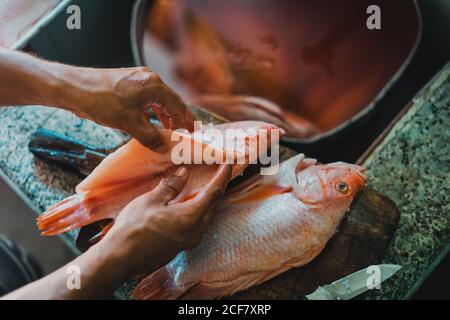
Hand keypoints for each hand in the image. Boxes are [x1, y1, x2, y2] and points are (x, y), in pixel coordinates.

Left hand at [68, 67, 193, 151]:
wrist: (73, 88)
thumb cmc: (101, 101)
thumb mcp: (129, 123)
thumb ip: (150, 136)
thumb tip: (164, 147)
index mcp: (154, 86)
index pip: (178, 105)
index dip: (187, 121)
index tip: (192, 134)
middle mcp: (149, 79)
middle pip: (171, 101)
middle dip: (177, 119)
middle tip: (182, 135)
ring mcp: (138, 79)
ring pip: (159, 100)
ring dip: (164, 116)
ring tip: (167, 132)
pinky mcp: (128, 83)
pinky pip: (148, 99)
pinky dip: (152, 111)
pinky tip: (150, 122)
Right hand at [100, 164, 231, 275]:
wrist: (120, 258)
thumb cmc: (134, 228)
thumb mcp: (151, 200)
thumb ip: (171, 186)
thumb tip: (184, 173)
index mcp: (191, 217)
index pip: (214, 192)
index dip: (223, 176)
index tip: (228, 162)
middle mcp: (196, 231)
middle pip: (212, 204)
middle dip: (215, 186)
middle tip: (216, 169)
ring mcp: (189, 240)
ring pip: (204, 214)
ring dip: (204, 198)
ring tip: (202, 182)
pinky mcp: (181, 244)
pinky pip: (195, 222)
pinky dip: (195, 208)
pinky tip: (186, 201)